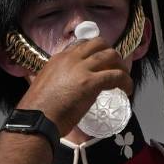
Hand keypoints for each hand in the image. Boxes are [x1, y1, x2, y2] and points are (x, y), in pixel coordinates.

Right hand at [16, 37, 132, 134]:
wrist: (36, 119)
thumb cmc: (38, 109)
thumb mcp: (45, 84)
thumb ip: (58, 79)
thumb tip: (68, 87)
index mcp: (59, 58)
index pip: (82, 45)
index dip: (96, 51)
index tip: (102, 62)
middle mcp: (71, 58)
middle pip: (99, 44)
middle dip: (111, 54)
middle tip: (116, 68)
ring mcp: (81, 69)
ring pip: (110, 56)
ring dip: (121, 66)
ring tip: (124, 79)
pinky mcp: (90, 82)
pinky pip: (116, 76)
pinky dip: (125, 81)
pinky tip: (127, 90)